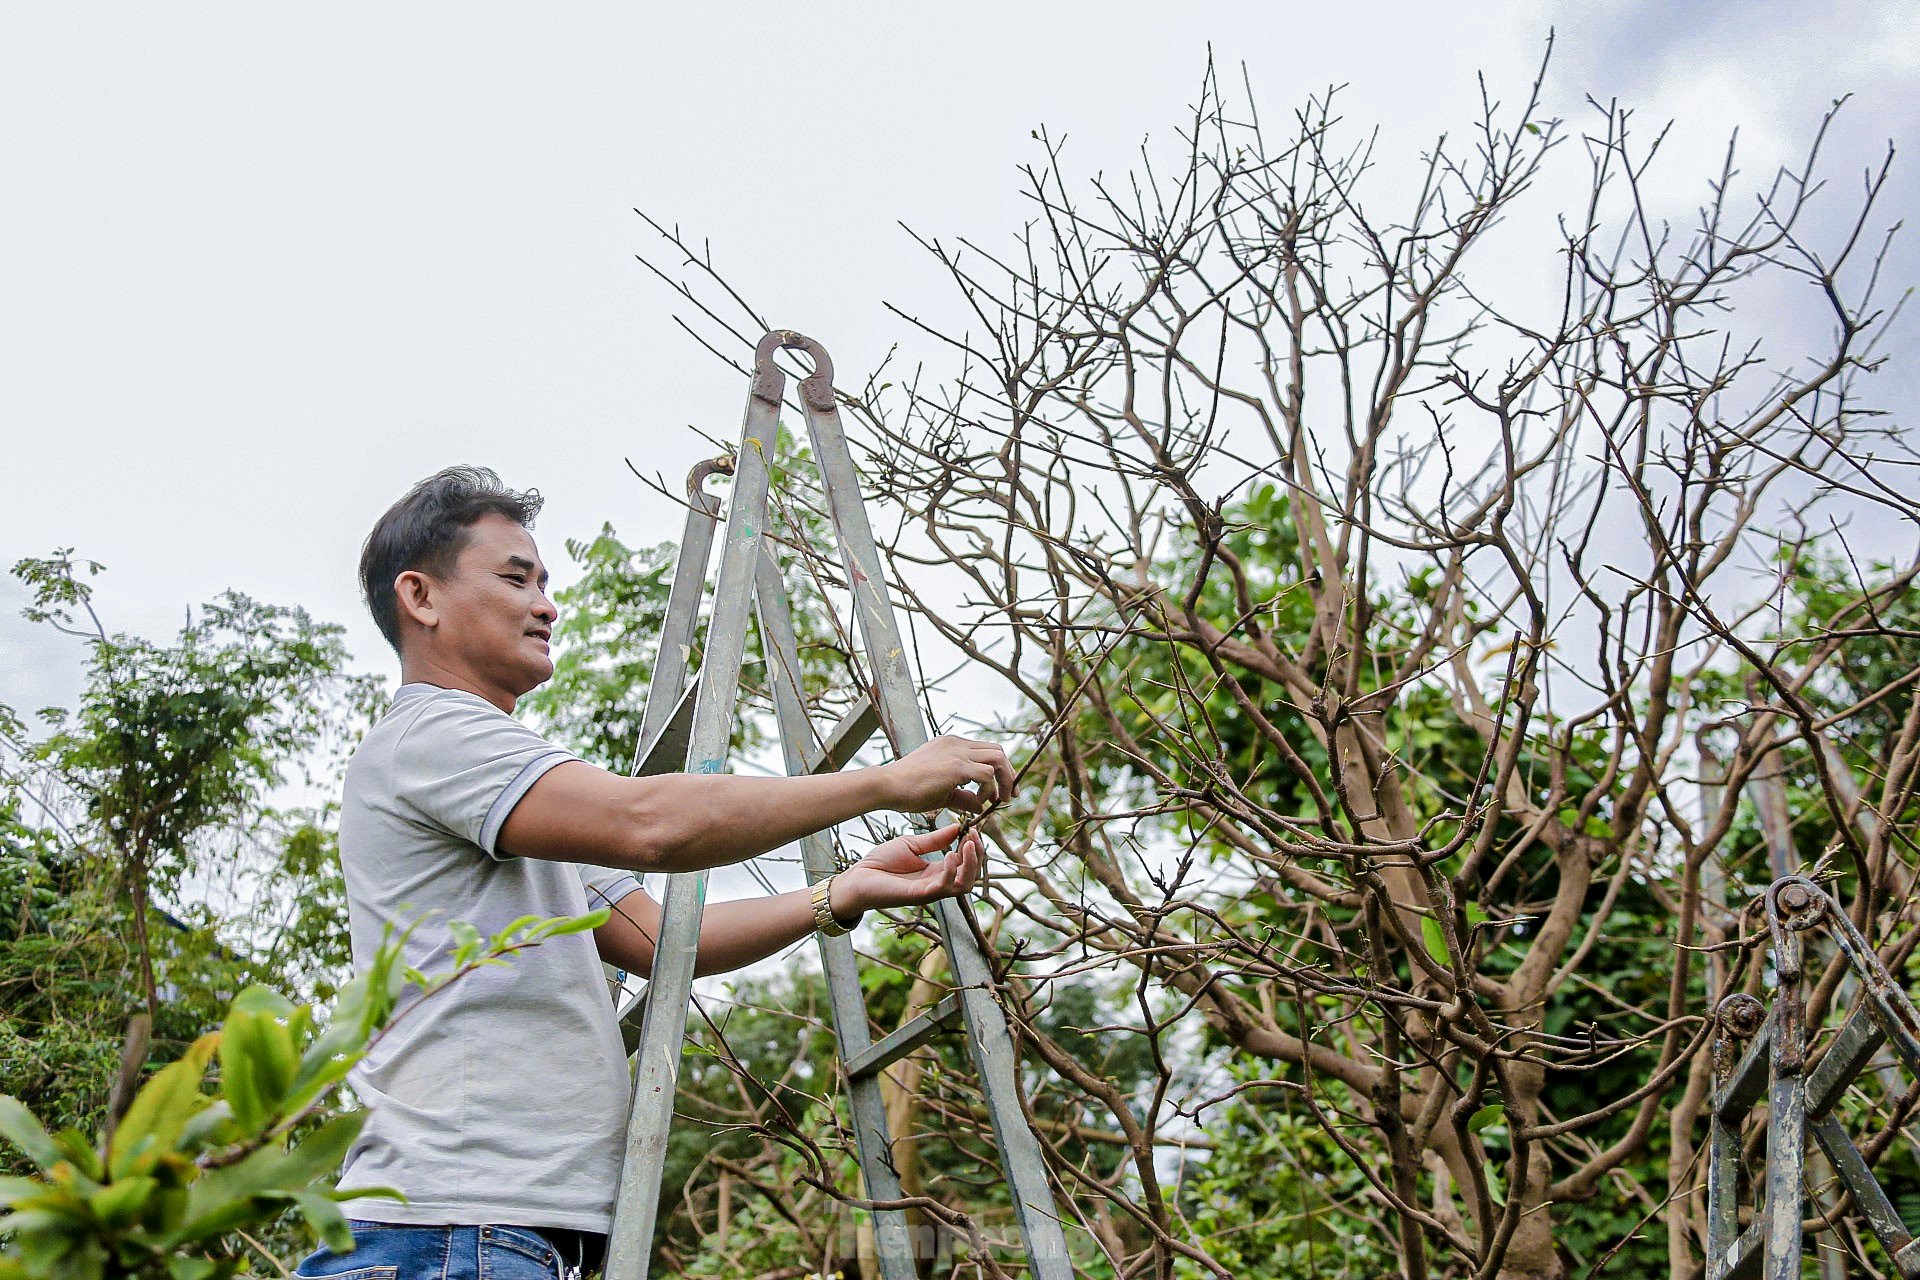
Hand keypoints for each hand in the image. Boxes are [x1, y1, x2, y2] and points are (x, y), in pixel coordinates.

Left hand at [831, 823, 983, 915]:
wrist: (858, 877)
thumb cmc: (880, 862)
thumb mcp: (912, 844)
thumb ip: (935, 839)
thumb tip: (958, 827)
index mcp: (936, 871)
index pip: (965, 862)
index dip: (972, 846)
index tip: (972, 828)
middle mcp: (937, 883)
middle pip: (971, 875)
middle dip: (977, 855)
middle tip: (974, 835)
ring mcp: (930, 891)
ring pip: (964, 885)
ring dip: (971, 864)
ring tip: (969, 844)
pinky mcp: (920, 895)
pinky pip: (945, 887)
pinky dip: (951, 870)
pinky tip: (949, 854)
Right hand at [880, 734, 1015, 814]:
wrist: (887, 786)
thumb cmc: (907, 790)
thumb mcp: (941, 793)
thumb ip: (963, 797)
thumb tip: (980, 806)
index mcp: (951, 745)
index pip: (984, 750)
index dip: (998, 769)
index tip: (1001, 790)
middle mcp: (956, 744)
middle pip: (997, 750)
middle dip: (1008, 773)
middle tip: (1010, 795)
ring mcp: (957, 752)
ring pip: (998, 757)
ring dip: (1004, 780)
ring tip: (999, 800)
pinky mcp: (957, 766)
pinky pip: (987, 774)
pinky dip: (990, 789)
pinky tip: (980, 801)